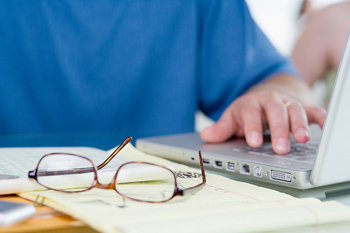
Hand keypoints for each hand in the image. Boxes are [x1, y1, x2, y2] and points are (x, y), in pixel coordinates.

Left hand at [200, 90, 325, 153]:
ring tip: (302, 139)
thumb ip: (221, 129)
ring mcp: (287, 103)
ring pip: (295, 111)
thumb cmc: (247, 111)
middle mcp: (270, 102)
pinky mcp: (301, 107)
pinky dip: (319, 117)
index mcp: (250, 104)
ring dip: (299, 124)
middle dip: (278, 130)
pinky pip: (312, 110)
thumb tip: (205, 136)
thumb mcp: (232, 118)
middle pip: (275, 112)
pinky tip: (322, 127)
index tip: (253, 142)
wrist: (264, 95)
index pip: (251, 114)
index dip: (252, 127)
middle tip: (280, 149)